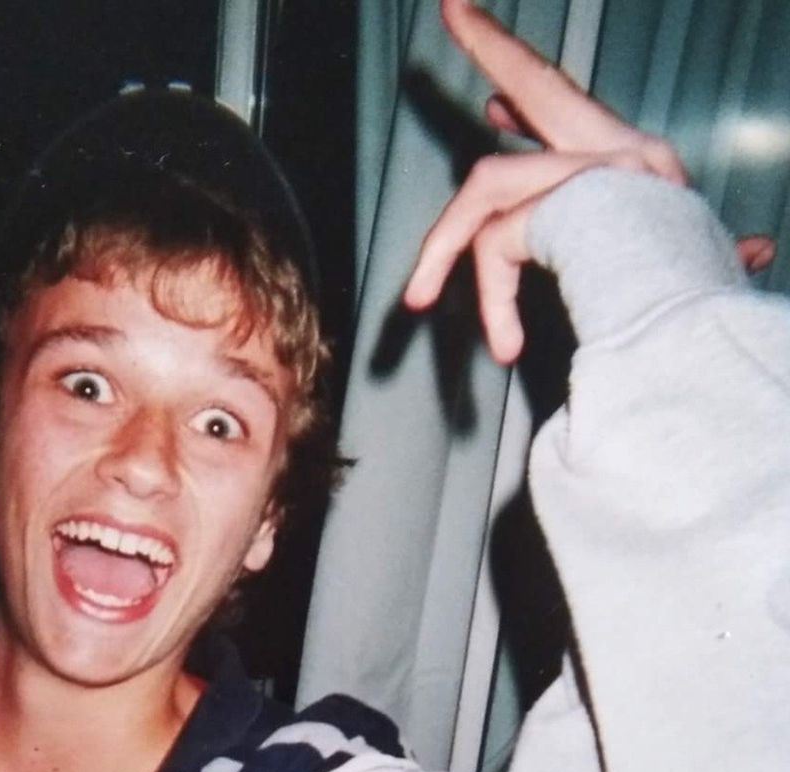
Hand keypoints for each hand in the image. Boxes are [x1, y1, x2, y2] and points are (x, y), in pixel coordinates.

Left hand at [404, 0, 773, 363]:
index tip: (494, 96)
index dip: (533, 91)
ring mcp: (580, 172)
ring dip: (442, 246)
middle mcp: (613, 152)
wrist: (695, 308)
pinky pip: (494, 246)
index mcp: (638, 166)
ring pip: (487, 187)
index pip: (576, 114)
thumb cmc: (695, 289)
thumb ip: (723, 250)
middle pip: (541, 81)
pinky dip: (493, 297)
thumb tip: (760, 250)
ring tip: (416, 297)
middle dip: (492, 42)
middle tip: (452, 6)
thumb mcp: (701, 262)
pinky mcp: (550, 204)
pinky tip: (504, 338)